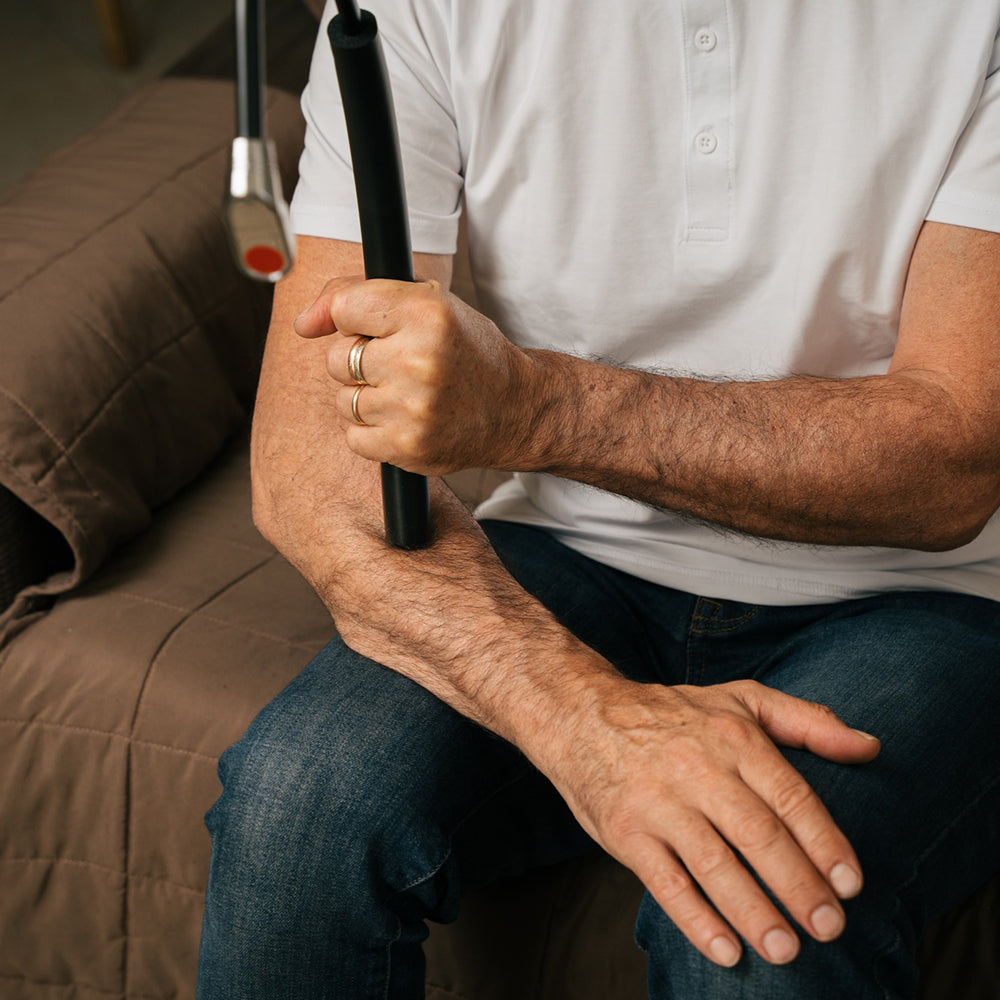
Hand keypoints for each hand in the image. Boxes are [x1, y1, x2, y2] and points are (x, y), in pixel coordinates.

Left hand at [294, 276, 537, 475]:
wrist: (515, 408)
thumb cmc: (465, 350)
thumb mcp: (427, 302)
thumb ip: (358, 294)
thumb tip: (303, 325)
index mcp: (426, 313)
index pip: (343, 307)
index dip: (353, 320)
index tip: (375, 329)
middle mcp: (419, 359)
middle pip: (337, 358)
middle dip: (359, 362)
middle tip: (401, 365)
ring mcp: (412, 407)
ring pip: (343, 399)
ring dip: (365, 398)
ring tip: (406, 394)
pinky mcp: (406, 446)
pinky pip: (353, 437)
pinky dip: (372, 431)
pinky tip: (405, 420)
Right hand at [532, 676, 879, 967]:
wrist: (581, 713)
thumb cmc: (672, 713)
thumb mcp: (741, 700)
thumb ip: (808, 721)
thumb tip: (871, 747)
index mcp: (733, 738)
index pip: (790, 796)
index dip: (825, 843)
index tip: (851, 885)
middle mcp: (698, 769)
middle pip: (759, 835)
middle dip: (799, 887)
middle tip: (829, 929)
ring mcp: (659, 802)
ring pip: (715, 865)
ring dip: (754, 912)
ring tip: (785, 949)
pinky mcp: (626, 831)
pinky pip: (666, 882)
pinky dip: (697, 920)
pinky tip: (726, 950)